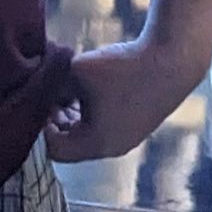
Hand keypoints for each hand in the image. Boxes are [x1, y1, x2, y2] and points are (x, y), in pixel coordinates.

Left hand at [42, 35, 211, 162]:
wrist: (171, 61)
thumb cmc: (122, 69)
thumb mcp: (77, 71)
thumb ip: (54, 84)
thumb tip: (42, 87)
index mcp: (95, 143)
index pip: (55, 150)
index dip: (41, 127)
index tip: (41, 103)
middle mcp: (112, 148)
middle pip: (72, 145)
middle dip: (57, 121)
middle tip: (52, 95)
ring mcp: (127, 138)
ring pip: (89, 134)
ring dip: (75, 116)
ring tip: (69, 89)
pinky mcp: (138, 125)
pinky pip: (106, 126)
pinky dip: (93, 112)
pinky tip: (91, 87)